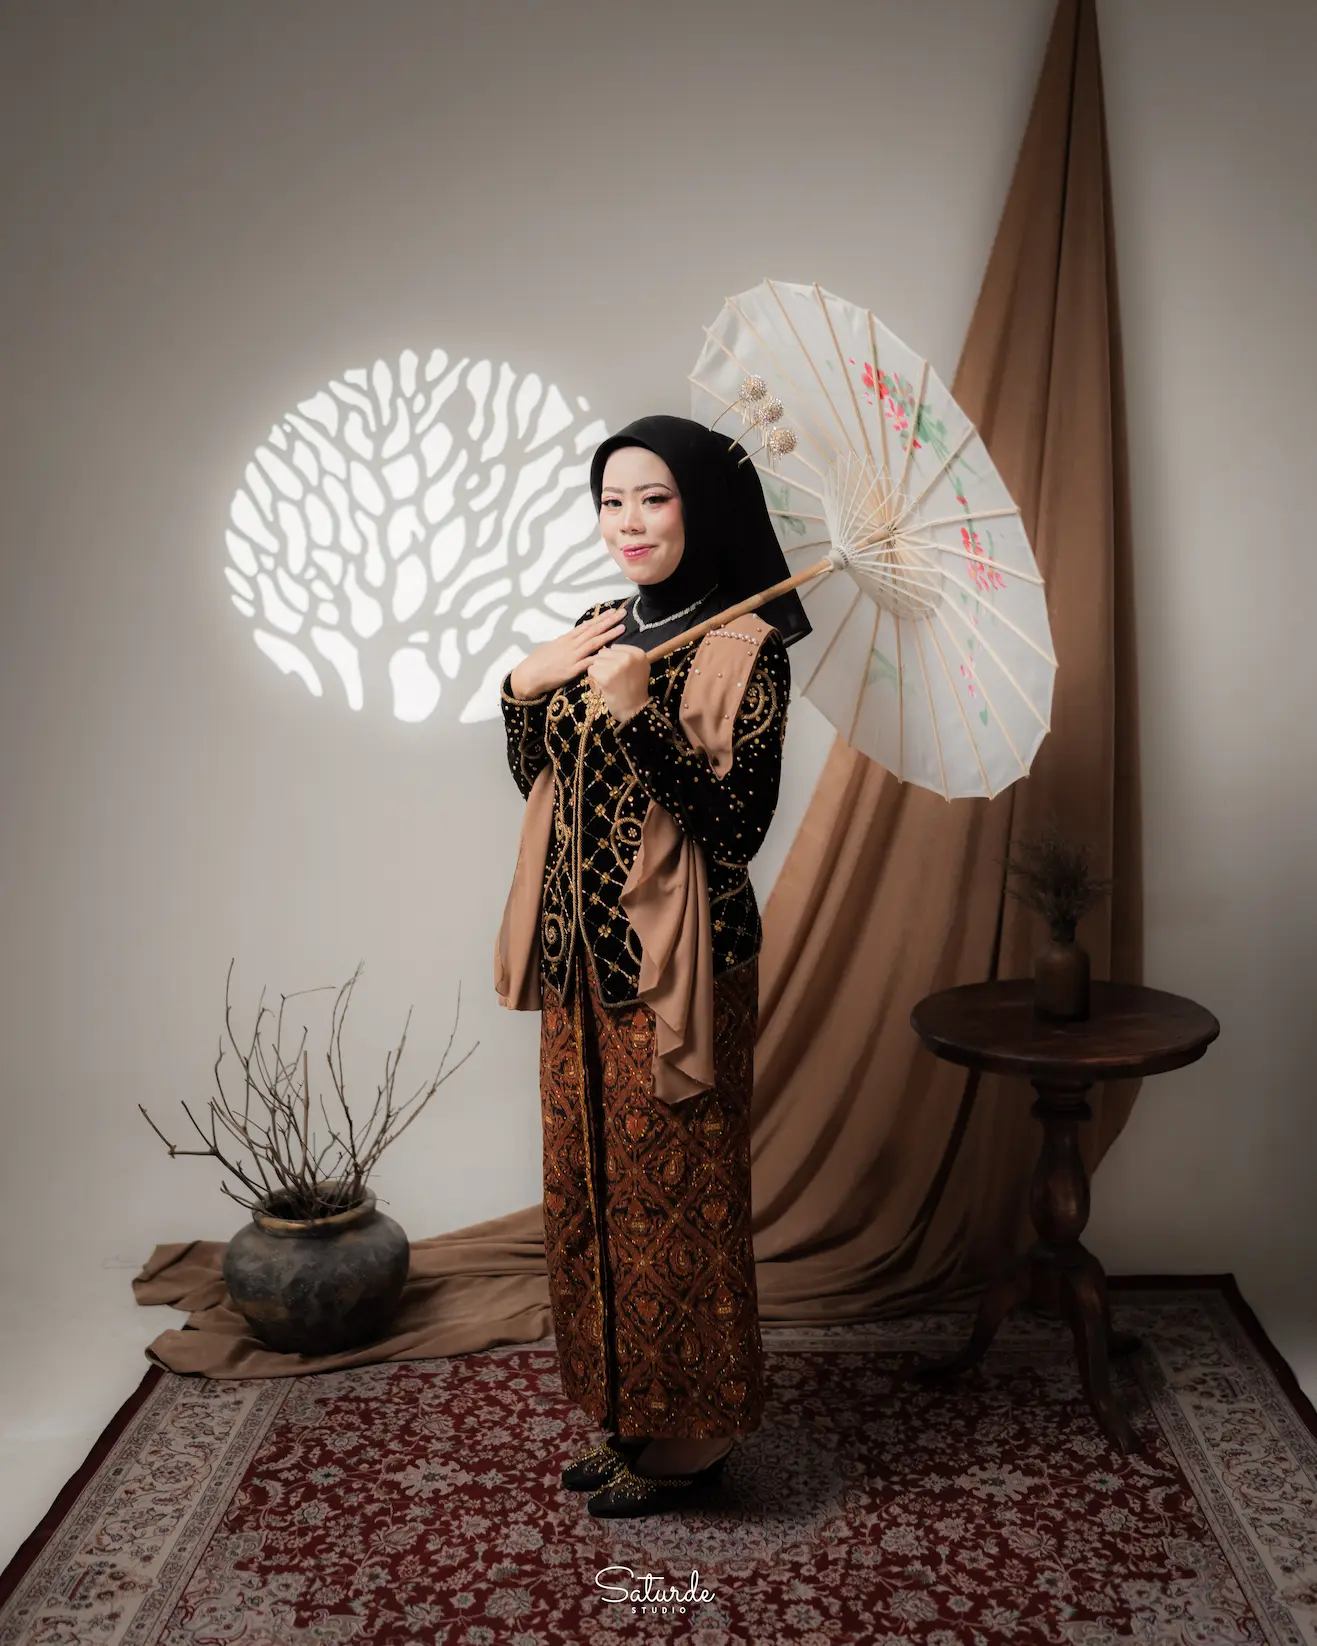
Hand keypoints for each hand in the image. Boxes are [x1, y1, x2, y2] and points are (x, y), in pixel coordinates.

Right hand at [509, 608, 626, 699]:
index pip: (586, 626)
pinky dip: (600, 657)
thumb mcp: (551, 647)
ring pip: (593, 643)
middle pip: (593, 631)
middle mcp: (571, 645)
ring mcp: (572, 657)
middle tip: (622, 613)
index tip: (612, 612)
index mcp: (566, 639)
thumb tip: (572, 640)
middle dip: (609, 621)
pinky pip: (588, 663)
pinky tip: (611, 653)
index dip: (600, 618)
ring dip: (608, 635)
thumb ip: (564, 643)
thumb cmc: (537, 662)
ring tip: (621, 628)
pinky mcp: (571, 670)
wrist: (528, 675)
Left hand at [587, 644, 650, 723]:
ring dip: (598, 672)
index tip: (621, 671)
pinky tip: (603, 686)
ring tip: (608, 682)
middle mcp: (629, 657)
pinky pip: (591, 670)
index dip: (613, 659)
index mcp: (638, 653)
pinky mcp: (606, 676)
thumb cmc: (634, 689)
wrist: (633, 709)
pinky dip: (594, 679)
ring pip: (596, 661)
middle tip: (612, 678)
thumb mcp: (639, 667)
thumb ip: (628, 655)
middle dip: (604, 664)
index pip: (614, 647)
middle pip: (603, 652)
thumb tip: (609, 647)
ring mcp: (617, 666)